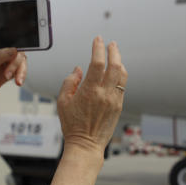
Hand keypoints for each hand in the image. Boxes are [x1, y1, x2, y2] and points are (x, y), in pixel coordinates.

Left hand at [0, 47, 27, 99]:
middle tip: (8, 74)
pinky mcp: (12, 71)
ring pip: (22, 64)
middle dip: (16, 65)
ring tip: (17, 81)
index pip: (14, 44)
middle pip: (19, 56)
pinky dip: (21, 76)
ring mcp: (9, 62)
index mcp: (0, 46)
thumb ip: (2, 55)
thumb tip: (15, 50)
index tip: (19, 57)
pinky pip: (21, 72)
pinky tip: (18, 81)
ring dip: (21, 72)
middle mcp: (6, 53)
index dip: (19, 50)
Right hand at [57, 37, 126, 154]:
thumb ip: (70, 82)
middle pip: (115, 65)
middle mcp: (104, 94)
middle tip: (111, 44)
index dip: (98, 48)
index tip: (97, 39)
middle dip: (114, 51)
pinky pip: (122, 86)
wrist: (86, 145)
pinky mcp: (119, 106)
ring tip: (115, 55)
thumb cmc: (72, 125)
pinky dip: (120, 75)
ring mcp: (114, 100)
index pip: (97, 63)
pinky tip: (116, 72)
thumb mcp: (62, 102)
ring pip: (122, 75)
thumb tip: (79, 69)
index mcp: (89, 91)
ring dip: (119, 62)